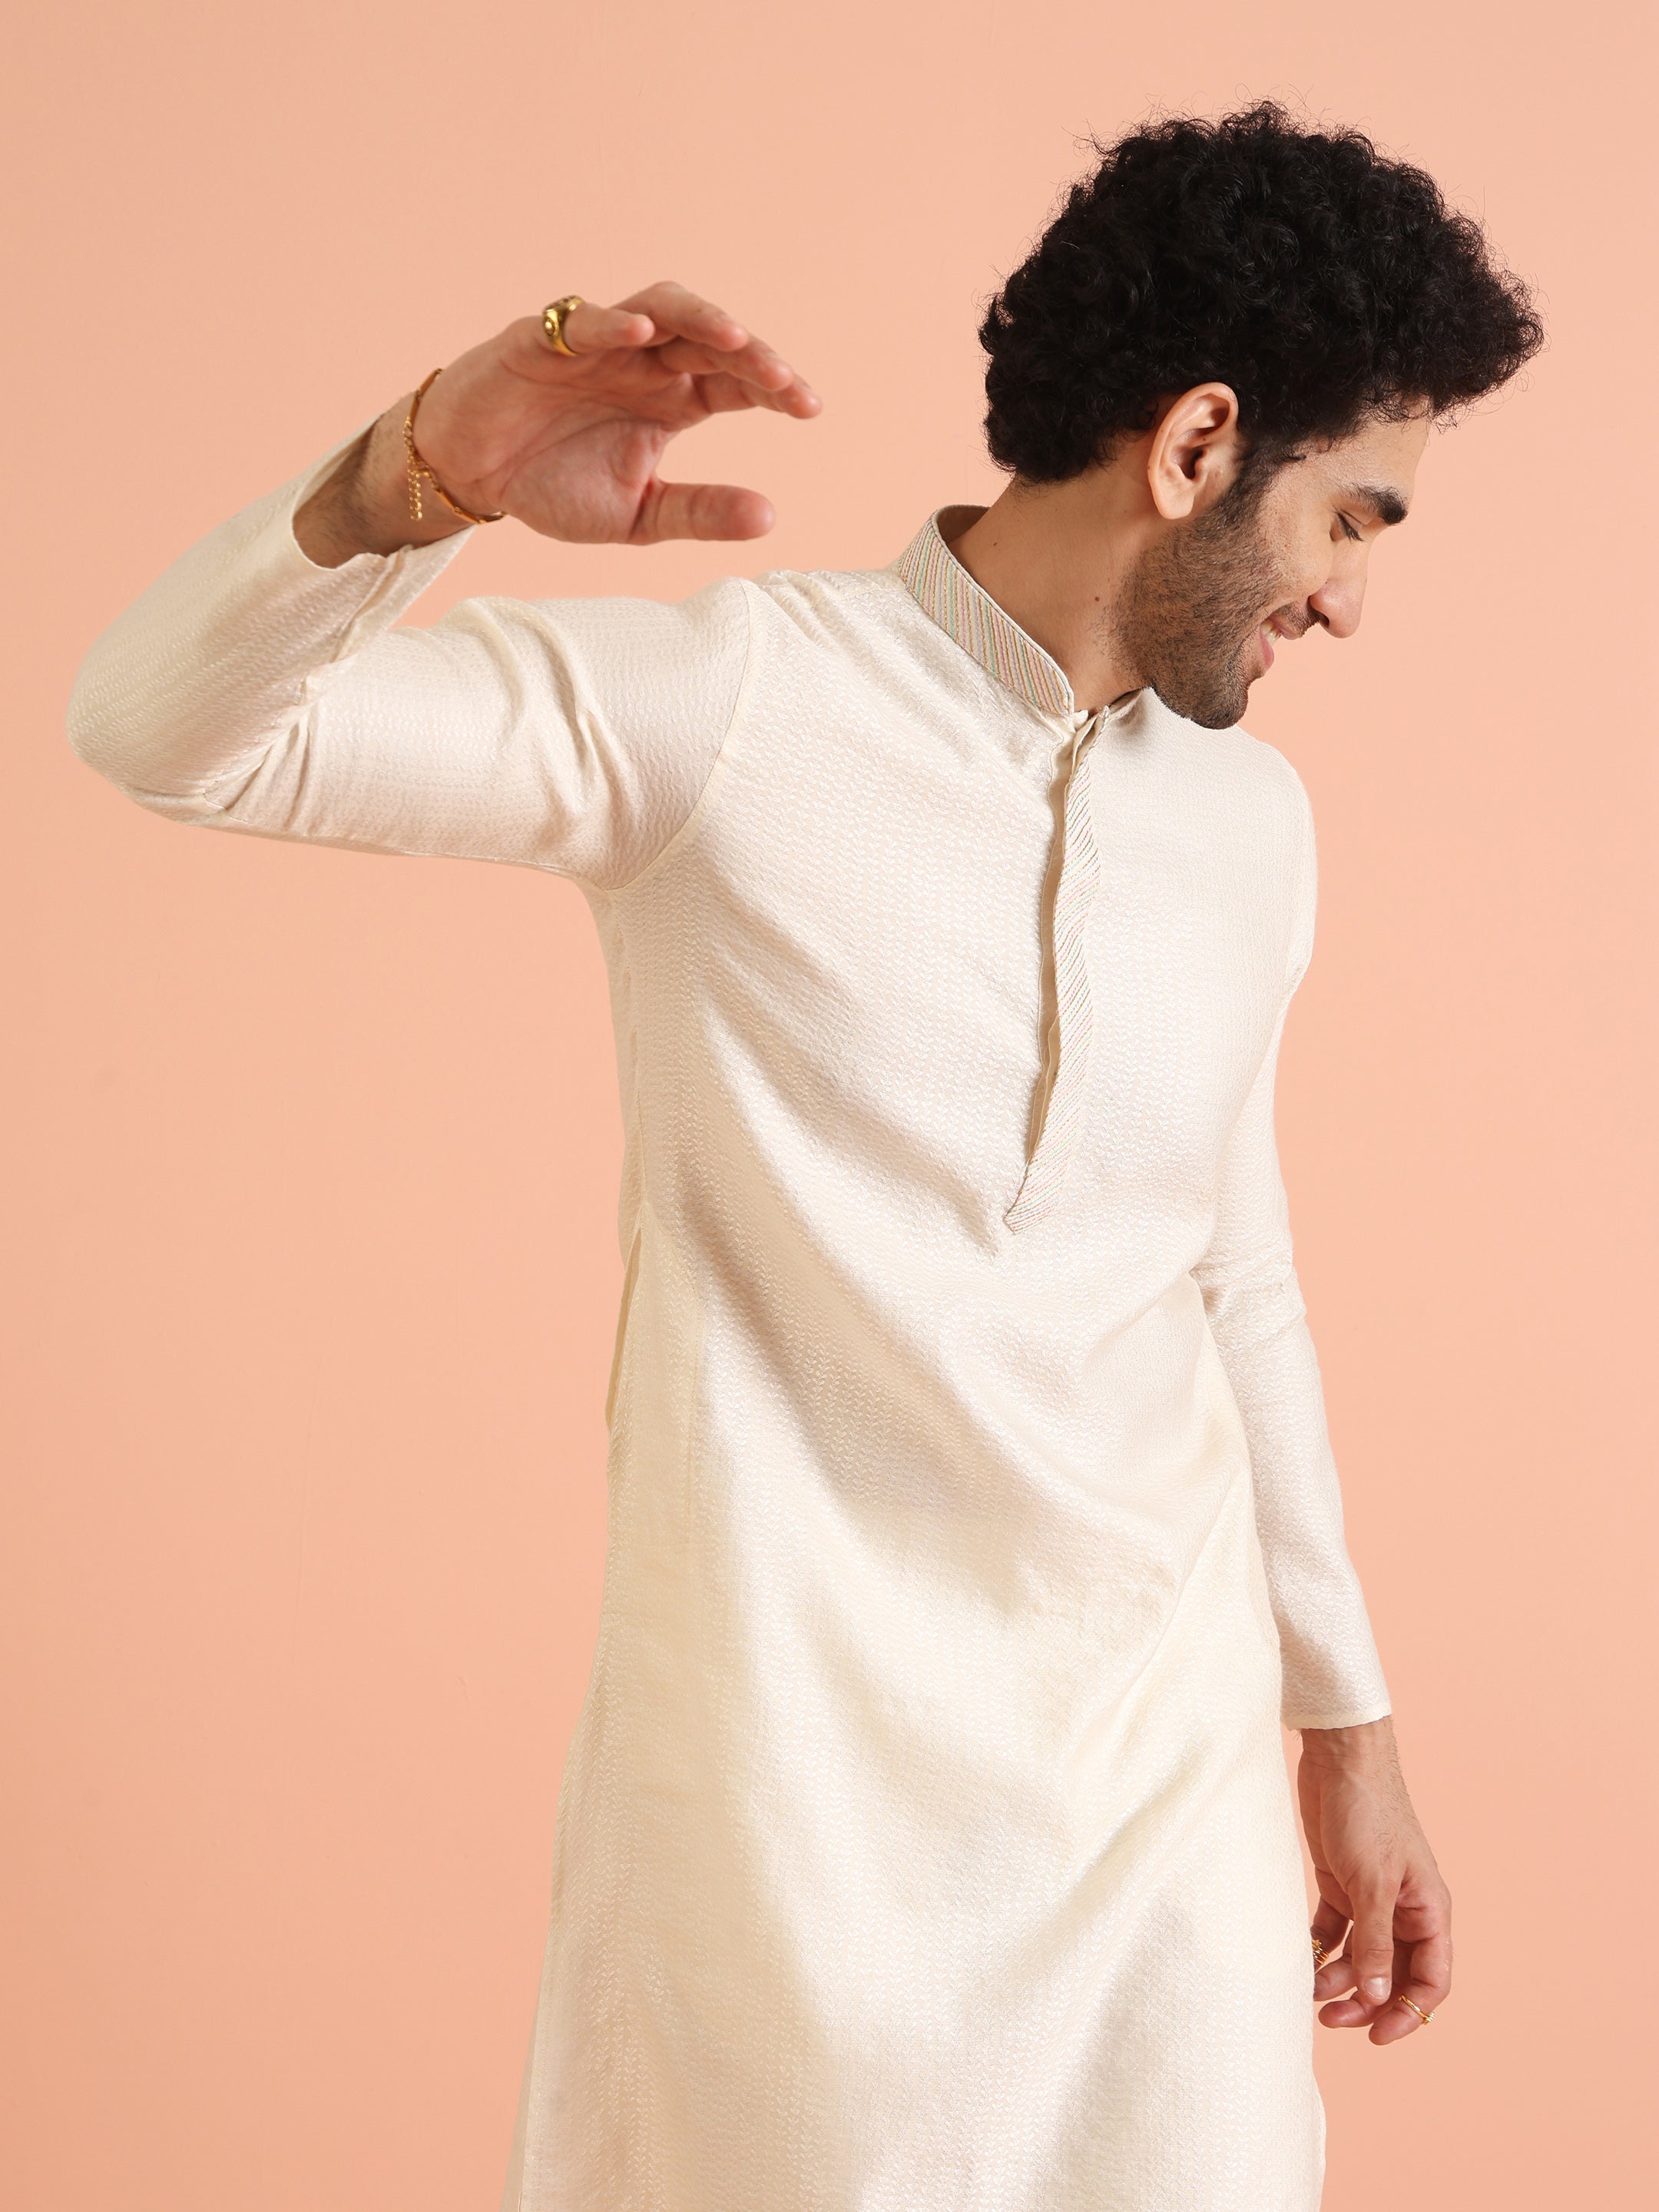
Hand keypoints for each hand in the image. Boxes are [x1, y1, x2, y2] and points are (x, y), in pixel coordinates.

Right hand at [295, 281, 820, 565]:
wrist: (472, 479)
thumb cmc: (552, 486)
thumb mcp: (636, 516)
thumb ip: (700, 512)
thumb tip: (771, 516)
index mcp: (670, 400)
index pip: (733, 381)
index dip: (772, 386)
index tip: (810, 406)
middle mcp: (642, 363)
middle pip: (709, 339)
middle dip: (750, 354)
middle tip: (784, 382)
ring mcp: (595, 346)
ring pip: (659, 309)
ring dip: (698, 318)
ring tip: (733, 337)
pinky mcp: (540, 342)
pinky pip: (577, 321)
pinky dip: (609, 321)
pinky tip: (642, 332)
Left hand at [1298, 1716, 1451, 2044]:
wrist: (1339, 1756)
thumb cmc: (1368, 1811)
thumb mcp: (1371, 1882)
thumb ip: (1375, 1943)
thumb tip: (1379, 2000)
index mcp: (1428, 1910)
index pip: (1431, 1979)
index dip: (1410, 2013)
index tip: (1377, 2036)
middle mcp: (1404, 1909)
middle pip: (1394, 1975)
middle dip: (1367, 2002)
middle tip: (1331, 2019)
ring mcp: (1371, 1897)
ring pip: (1361, 1958)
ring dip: (1338, 1979)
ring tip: (1309, 1989)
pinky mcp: (1340, 1883)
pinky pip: (1335, 1933)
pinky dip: (1320, 1950)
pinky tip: (1301, 1960)